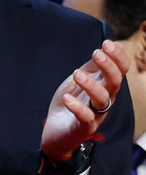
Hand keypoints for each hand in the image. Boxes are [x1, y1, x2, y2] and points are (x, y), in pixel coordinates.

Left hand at [41, 40, 128, 159]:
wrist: (55, 131)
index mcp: (105, 86)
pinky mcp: (84, 127)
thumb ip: (90, 68)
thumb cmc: (69, 104)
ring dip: (91, 85)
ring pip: (102, 99)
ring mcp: (96, 114)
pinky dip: (77, 106)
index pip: (120, 71)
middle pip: (115, 82)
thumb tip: (102, 49)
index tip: (108, 43)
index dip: (118, 57)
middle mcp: (105, 100)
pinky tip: (68, 97)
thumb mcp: (77, 82)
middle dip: (108, 66)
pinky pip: (86, 117)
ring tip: (77, 74)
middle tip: (97, 53)